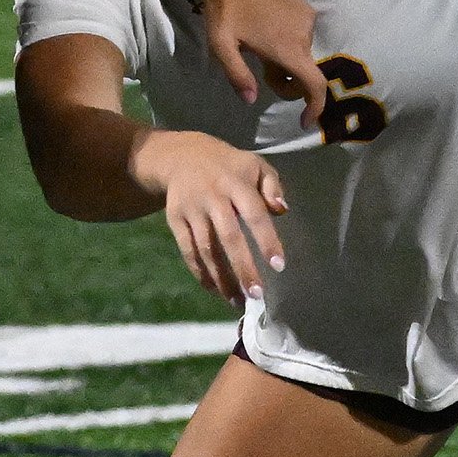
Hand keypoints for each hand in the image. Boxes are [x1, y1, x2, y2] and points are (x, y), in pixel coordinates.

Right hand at [134, 128, 287, 306]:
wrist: (182, 156)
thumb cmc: (229, 166)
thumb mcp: (255, 165)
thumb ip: (272, 186)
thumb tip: (282, 210)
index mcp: (236, 184)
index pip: (254, 214)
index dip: (266, 240)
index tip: (278, 265)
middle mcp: (212, 197)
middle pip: (228, 237)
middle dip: (243, 268)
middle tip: (256, 294)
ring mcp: (192, 210)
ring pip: (206, 249)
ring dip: (222, 278)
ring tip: (237, 300)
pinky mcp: (175, 220)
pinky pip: (188, 251)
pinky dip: (200, 273)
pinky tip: (214, 289)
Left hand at [197, 0, 324, 125]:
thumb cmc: (222, 12)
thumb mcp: (222, 48)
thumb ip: (238, 76)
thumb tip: (251, 100)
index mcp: (288, 48)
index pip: (315, 85)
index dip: (315, 107)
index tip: (304, 121)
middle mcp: (305, 33)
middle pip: (304, 70)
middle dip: (286, 80)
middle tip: (259, 73)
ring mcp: (307, 16)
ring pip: (302, 51)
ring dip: (286, 58)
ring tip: (258, 47)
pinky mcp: (304, 3)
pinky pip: (301, 32)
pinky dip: (289, 41)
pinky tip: (265, 30)